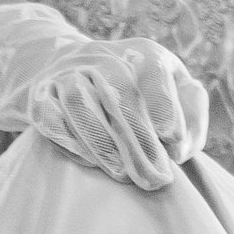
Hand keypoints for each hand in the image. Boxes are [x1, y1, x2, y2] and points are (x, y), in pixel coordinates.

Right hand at [0, 0, 207, 191]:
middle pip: (119, 92)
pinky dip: (70, 140)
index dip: (164, 105)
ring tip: (123, 175)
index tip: (174, 142)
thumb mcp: (173, 91)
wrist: (72, 73)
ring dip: (102, 142)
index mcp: (142, 53)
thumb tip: (182, 146)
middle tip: (156, 180)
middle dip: (139, 139)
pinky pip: (51, 116)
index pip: (152, 70)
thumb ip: (193, 112)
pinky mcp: (40, 95)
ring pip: (80, 102)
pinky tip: (90, 162)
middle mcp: (102, 56)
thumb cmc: (141, 94)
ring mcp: (67, 73)